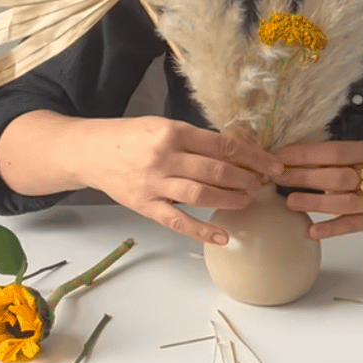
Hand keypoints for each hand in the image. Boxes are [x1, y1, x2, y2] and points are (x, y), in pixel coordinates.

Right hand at [76, 116, 284, 244]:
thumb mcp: (162, 126)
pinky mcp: (146, 205)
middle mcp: (165, 157)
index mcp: (173, 132)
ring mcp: (155, 183)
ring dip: (229, 199)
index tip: (272, 165)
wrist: (90, 152)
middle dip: (245, 179)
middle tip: (260, 184)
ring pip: (200, 195)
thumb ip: (193, 139)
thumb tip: (234, 152)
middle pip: (215, 171)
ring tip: (246, 200)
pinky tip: (222, 236)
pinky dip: (202, 231)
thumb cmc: (129, 137)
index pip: (222, 145)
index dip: (252, 156)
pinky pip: (178, 221)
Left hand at [274, 139, 362, 239]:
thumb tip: (283, 158)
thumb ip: (322, 156)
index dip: (306, 155)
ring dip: (315, 202)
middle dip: (306, 178)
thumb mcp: (348, 156)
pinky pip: (351, 226)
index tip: (280, 158)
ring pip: (346, 203)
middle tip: (279, 178)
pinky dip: (331, 229)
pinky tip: (312, 231)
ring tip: (290, 202)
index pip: (336, 151)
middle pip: (341, 178)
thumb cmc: (357, 167)